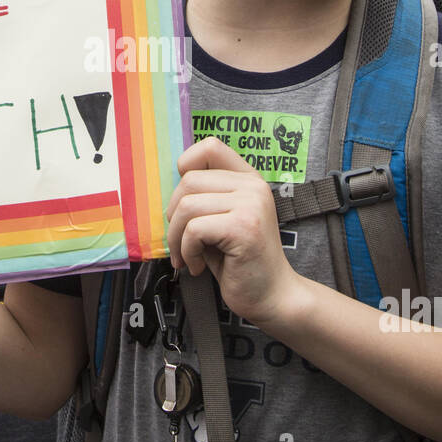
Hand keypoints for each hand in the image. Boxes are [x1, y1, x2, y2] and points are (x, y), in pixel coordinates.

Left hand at [165, 137, 296, 329]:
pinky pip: (193, 229)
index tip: (184, 200)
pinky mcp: (243, 227)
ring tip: (189, 256)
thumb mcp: (222, 220)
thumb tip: (170, 186)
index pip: (210, 146)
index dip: (186, 166)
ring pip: (186, 206)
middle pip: (188, 181)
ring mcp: (251, 204)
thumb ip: (206, 197)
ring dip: (177, 238)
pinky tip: (198, 265)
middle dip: (173, 216)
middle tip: (181, 242)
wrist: (271, 295)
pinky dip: (187, 251)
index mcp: (248, 179)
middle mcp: (252, 186)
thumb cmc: (240, 261)